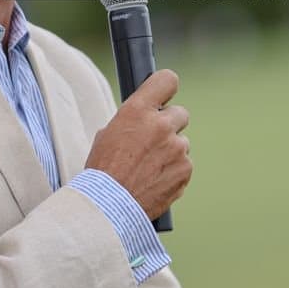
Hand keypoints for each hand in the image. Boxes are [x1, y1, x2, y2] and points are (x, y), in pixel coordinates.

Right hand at [84, 69, 191, 219]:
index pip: (167, 80)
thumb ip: (133, 121)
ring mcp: (176, 148)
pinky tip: (156, 181)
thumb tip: (145, 118)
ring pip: (181, 143)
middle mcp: (161, 125)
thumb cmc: (103, 172)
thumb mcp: (108, 134)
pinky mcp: (185, 169)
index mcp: (138, 111)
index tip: (165, 95)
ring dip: (171, 152)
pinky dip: (174, 171)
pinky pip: (184, 164)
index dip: (166, 87)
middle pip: (180, 114)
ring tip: (149, 169)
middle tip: (154, 141)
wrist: (108, 207)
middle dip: (170, 125)